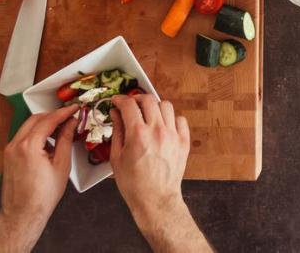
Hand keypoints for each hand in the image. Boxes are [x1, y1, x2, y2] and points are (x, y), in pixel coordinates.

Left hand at [0, 104, 77, 252]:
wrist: (23, 213)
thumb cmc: (43, 195)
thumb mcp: (61, 165)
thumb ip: (65, 140)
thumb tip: (71, 123)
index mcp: (29, 145)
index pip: (48, 120)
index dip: (63, 112)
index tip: (75, 108)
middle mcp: (15, 144)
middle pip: (35, 119)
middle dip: (53, 116)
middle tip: (69, 117)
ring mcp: (9, 150)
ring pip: (27, 127)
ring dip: (44, 124)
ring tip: (61, 130)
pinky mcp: (8, 156)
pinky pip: (23, 137)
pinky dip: (35, 134)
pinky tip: (48, 142)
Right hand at [110, 94, 190, 220]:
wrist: (156, 200)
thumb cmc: (133, 183)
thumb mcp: (117, 158)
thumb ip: (117, 131)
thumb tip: (116, 113)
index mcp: (138, 134)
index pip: (129, 105)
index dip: (120, 99)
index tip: (117, 101)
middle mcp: (157, 131)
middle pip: (149, 100)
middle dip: (137, 99)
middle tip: (131, 106)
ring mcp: (173, 135)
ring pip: (166, 106)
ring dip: (155, 107)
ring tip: (148, 115)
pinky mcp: (184, 142)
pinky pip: (180, 120)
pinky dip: (171, 119)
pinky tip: (163, 126)